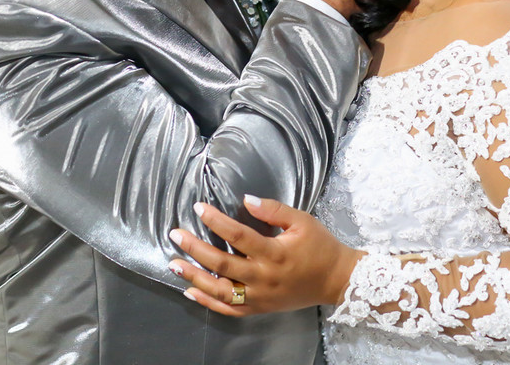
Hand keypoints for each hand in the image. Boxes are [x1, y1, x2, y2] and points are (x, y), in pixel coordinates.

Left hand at [168, 195, 363, 316]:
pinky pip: (229, 309)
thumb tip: (246, 199)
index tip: (199, 208)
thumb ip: (274, 210)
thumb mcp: (302, 221)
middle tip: (175, 235)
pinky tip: (191, 290)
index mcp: (274, 253)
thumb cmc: (320, 246)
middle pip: (221, 263)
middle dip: (194, 248)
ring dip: (194, 277)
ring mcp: (260, 296)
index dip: (216, 221)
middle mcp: (263, 277)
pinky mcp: (259, 308)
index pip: (238, 235)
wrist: (336, 280)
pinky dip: (208, 302)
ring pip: (219, 290)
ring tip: (174, 264)